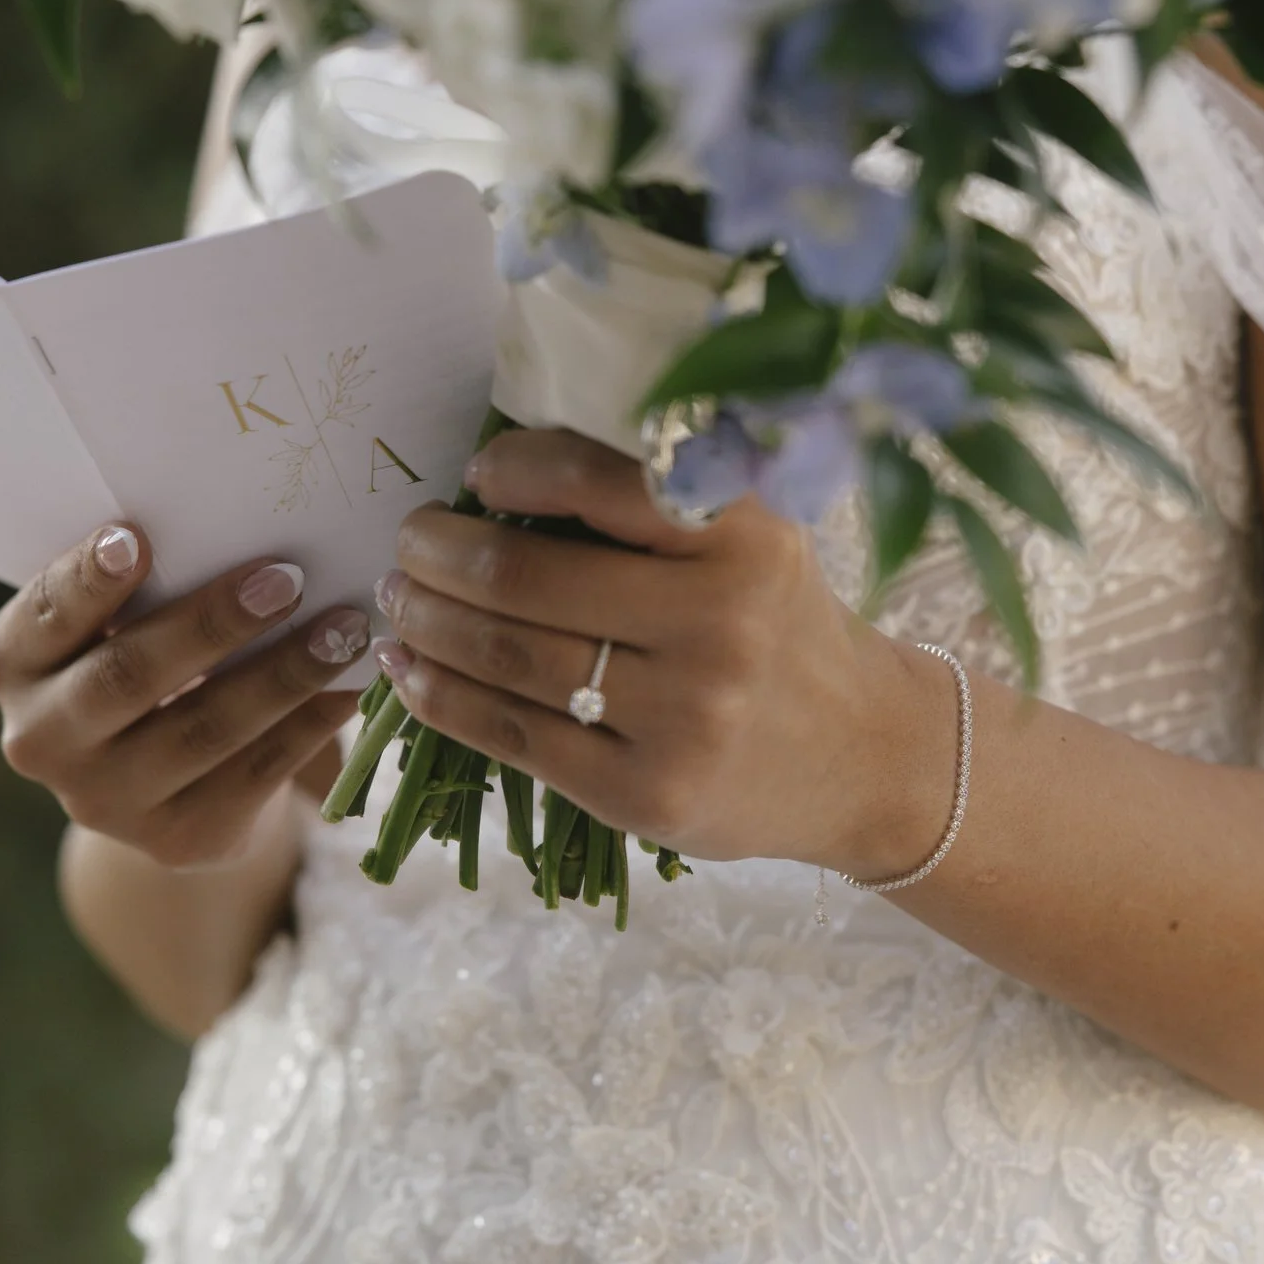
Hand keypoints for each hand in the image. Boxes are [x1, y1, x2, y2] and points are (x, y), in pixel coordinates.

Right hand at [0, 524, 370, 868]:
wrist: (161, 783)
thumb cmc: (143, 657)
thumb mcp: (117, 620)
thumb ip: (146, 582)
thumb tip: (244, 523)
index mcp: (12, 665)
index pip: (44, 616)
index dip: (86, 581)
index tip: (136, 538)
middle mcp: (41, 740)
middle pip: (127, 677)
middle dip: (211, 624)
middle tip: (285, 578)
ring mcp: (106, 802)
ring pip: (204, 731)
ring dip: (284, 675)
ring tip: (343, 629)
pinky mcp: (178, 841)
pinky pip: (255, 775)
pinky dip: (309, 723)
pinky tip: (350, 685)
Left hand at [375, 430, 957, 877]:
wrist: (861, 754)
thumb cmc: (780, 622)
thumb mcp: (755, 536)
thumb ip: (655, 500)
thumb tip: (496, 474)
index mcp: (746, 535)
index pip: (595, 479)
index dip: (513, 469)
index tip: (479, 475)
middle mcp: (720, 623)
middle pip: (527, 578)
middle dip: (439, 553)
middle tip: (411, 540)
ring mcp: (684, 717)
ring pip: (507, 657)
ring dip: (427, 621)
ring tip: (402, 600)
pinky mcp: (648, 793)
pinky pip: (512, 737)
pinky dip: (441, 698)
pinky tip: (409, 672)